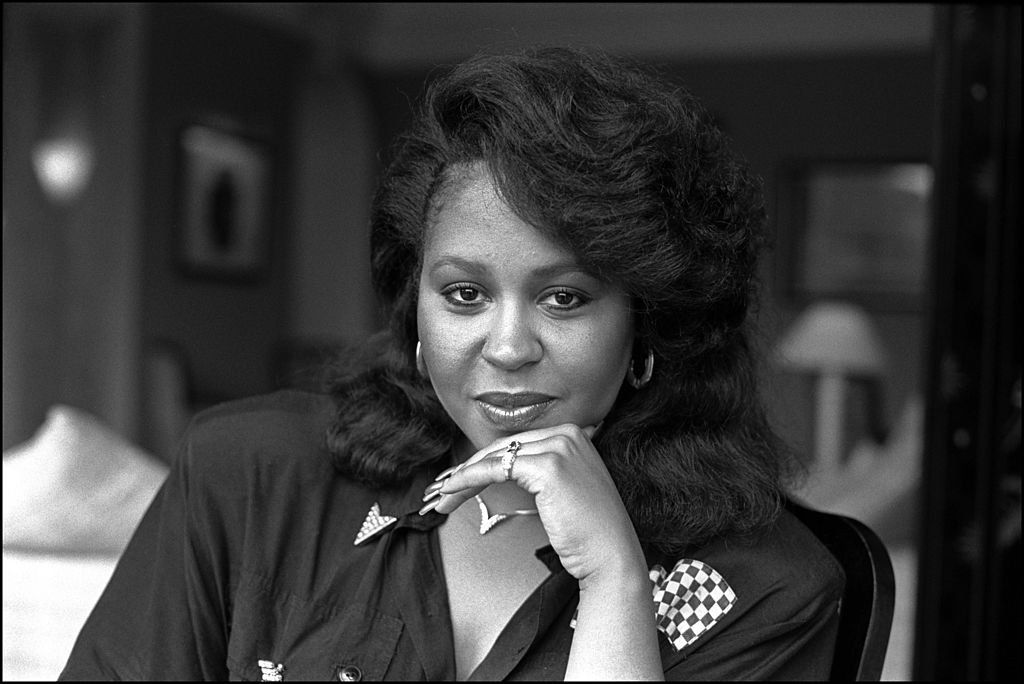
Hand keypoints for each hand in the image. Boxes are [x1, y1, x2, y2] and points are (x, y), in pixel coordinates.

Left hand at [426, 423, 645, 582]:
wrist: (610, 555)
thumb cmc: (587, 532)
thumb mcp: (560, 492)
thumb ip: (536, 473)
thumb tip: (495, 471)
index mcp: (573, 435)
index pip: (516, 445)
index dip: (483, 463)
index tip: (459, 481)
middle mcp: (568, 434)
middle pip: (503, 448)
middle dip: (467, 470)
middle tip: (442, 491)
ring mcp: (559, 447)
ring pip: (495, 457)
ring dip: (462, 477)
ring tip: (442, 497)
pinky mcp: (548, 465)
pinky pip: (496, 468)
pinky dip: (469, 479)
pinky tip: (453, 490)